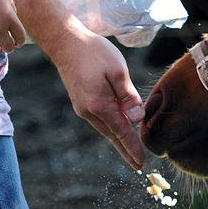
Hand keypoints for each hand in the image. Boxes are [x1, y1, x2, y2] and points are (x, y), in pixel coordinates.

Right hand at [51, 28, 144, 168]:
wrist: (66, 42)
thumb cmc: (94, 52)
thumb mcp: (117, 70)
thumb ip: (127, 95)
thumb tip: (136, 118)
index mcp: (99, 105)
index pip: (121, 131)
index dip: (132, 147)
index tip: (141, 163)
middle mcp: (88, 111)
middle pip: (112, 135)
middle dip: (125, 150)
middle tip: (138, 166)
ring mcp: (82, 107)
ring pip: (105, 128)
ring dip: (118, 139)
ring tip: (130, 151)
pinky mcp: (80, 101)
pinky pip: (99, 120)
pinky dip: (110, 127)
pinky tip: (117, 129)